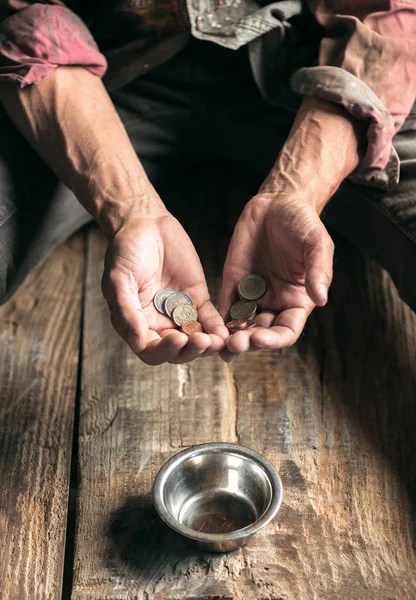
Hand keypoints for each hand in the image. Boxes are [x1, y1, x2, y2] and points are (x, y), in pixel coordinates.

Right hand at [102, 210, 228, 364]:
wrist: (144, 223)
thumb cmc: (124, 252)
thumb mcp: (118, 280)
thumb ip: (127, 311)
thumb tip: (138, 343)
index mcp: (137, 324)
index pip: (151, 350)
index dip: (165, 350)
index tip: (178, 340)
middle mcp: (159, 323)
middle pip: (178, 350)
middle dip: (191, 349)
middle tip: (203, 342)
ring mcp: (180, 313)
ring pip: (196, 338)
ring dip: (208, 343)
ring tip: (219, 342)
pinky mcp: (198, 299)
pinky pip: (209, 319)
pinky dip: (217, 327)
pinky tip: (225, 331)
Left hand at [219, 194, 333, 357]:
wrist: (278, 203)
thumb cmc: (303, 223)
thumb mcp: (316, 244)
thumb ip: (318, 271)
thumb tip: (321, 299)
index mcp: (297, 301)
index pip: (286, 331)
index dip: (274, 339)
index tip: (260, 339)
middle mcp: (274, 304)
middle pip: (260, 333)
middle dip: (248, 342)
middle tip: (235, 345)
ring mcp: (253, 296)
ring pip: (241, 326)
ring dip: (230, 338)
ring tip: (219, 345)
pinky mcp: (233, 285)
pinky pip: (224, 308)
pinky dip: (216, 321)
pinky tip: (207, 329)